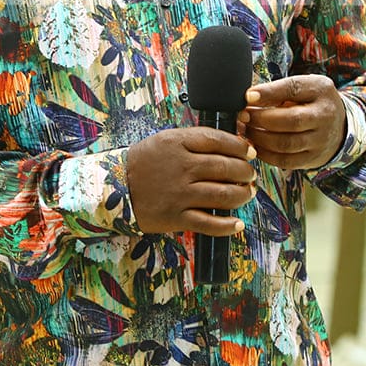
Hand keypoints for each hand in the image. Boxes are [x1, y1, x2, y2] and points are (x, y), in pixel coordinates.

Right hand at [125, 128, 256, 235]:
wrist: (115, 187)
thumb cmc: (145, 161)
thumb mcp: (167, 139)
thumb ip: (195, 140)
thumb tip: (231, 144)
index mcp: (179, 143)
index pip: (218, 140)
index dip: (240, 146)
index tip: (250, 151)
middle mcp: (181, 167)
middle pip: (225, 167)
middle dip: (245, 172)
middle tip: (251, 175)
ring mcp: (179, 194)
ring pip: (223, 195)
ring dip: (242, 195)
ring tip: (248, 193)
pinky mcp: (175, 217)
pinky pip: (209, 224)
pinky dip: (227, 226)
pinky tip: (238, 224)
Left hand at [239, 75, 345, 170]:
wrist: (339, 126)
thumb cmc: (311, 102)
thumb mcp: (302, 86)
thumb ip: (278, 90)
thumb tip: (249, 97)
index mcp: (320, 90)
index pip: (294, 89)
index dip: (269, 93)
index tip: (247, 96)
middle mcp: (324, 116)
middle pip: (291, 120)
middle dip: (261, 119)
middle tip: (242, 116)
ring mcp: (320, 140)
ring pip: (286, 144)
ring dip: (259, 138)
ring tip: (245, 130)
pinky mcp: (312, 159)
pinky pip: (285, 161)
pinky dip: (265, 155)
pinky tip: (254, 146)